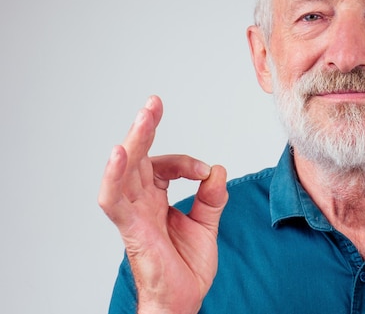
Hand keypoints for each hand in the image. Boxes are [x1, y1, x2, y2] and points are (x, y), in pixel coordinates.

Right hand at [98, 96, 227, 313]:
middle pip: (138, 158)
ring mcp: (132, 214)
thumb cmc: (186, 268)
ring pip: (125, 170)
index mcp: (155, 199)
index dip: (185, 162)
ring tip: (145, 116)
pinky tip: (119, 153)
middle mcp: (140, 202)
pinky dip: (113, 177)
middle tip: (154, 103)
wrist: (181, 302)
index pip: (163, 166)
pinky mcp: (130, 228)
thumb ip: (212, 197)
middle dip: (146, 128)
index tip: (205, 172)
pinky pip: (113, 200)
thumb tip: (218, 169)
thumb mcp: (206, 226)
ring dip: (134, 141)